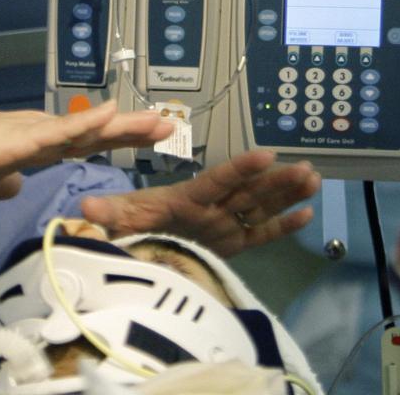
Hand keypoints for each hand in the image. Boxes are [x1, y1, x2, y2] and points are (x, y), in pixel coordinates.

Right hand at [0, 102, 170, 198]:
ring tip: (157, 121)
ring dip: (124, 126)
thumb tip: (13, 188)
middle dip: (133, 131)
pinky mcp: (24, 137)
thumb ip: (2, 183)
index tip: (144, 138)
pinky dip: (89, 123)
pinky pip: (63, 131)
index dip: (115, 140)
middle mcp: (41, 133)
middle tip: (169, 125)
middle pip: (97, 134)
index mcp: (35, 144)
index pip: (84, 143)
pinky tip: (112, 114)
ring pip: (89, 130)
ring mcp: (35, 132)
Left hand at [78, 150, 319, 256]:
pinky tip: (307, 215)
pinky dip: (283, 226)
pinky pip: (261, 234)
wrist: (138, 245)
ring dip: (286, 194)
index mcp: (190, 199)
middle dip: (277, 180)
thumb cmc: (133, 226)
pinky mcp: (233, 243)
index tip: (265, 154)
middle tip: (305, 166)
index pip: (219, 181)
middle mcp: (214, 208)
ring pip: (261, 206)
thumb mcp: (122, 217)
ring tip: (313, 178)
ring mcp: (226, 224)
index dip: (240, 169)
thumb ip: (111, 211)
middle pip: (249, 191)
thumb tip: (86, 205)